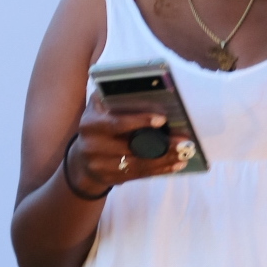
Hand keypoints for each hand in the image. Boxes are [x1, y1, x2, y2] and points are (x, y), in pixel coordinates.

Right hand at [65, 93, 189, 197]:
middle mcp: (92, 145)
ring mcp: (100, 165)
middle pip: (132, 147)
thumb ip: (112, 99)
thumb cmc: (98, 126)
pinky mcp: (109, 179)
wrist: (82, 159)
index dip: (140, 121)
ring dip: (164, 160)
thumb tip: (143, 86)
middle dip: (161, 145)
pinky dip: (159, 170)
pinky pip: (138, 175)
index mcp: (90, 124)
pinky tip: (174, 165)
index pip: (118, 123)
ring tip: (183, 154)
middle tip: (184, 141)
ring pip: (138, 164)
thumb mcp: (98, 109)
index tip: (162, 119)